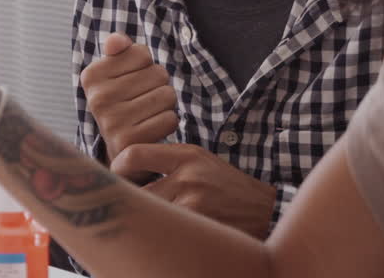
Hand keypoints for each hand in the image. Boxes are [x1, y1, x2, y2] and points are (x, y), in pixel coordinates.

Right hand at [80, 32, 177, 164]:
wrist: (118, 149)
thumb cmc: (122, 101)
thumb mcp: (114, 72)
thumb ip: (118, 49)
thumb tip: (118, 42)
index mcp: (91, 76)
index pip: (142, 53)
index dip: (146, 65)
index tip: (131, 80)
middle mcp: (97, 98)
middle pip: (158, 74)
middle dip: (158, 85)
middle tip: (142, 99)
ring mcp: (112, 122)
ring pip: (167, 95)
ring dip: (165, 104)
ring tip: (147, 113)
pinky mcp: (130, 142)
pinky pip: (170, 118)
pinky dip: (167, 122)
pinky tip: (152, 127)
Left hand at [112, 143, 276, 238]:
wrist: (266, 209)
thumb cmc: (225, 185)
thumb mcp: (200, 160)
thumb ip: (167, 161)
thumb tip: (124, 166)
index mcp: (186, 155)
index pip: (134, 154)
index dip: (117, 166)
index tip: (116, 175)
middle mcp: (189, 176)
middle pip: (138, 191)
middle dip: (133, 200)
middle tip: (131, 204)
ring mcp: (195, 202)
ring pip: (152, 213)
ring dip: (150, 218)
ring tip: (155, 218)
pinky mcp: (201, 225)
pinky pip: (169, 229)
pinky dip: (166, 230)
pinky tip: (172, 230)